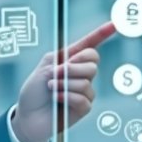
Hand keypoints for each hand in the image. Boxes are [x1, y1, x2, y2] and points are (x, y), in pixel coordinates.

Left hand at [12, 21, 114, 141]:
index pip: (89, 45)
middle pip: (92, 62)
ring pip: (86, 81)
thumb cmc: (33, 92)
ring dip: (65, 84)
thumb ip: (62, 60)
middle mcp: (80, 74)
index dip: (101, 34)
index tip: (114, 24)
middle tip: (55, 74)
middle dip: (72, 67)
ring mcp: (83, 91)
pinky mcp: (83, 107)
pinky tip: (57, 99)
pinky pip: (83, 98)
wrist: (28, 117)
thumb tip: (76, 63)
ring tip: (51, 89)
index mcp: (70, 60)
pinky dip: (67, 97)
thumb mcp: (44, 68)